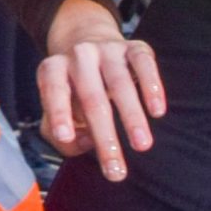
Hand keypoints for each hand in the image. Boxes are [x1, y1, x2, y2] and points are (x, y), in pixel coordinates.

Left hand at [38, 0, 164, 182]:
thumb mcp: (57, 111)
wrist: (90, 41)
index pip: (54, 90)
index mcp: (53, 69)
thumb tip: (90, 142)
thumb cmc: (73, 91)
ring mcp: (107, 49)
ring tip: (142, 145)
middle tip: (116, 170)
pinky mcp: (134, 47)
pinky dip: (151, 87)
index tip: (65, 137)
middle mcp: (79, 56)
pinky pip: (144, 63)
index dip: (58, 113)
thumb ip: (63, 137)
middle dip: (105, 135)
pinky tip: (157, 111)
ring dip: (132, 116)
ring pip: (120, 83)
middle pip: (92, 97)